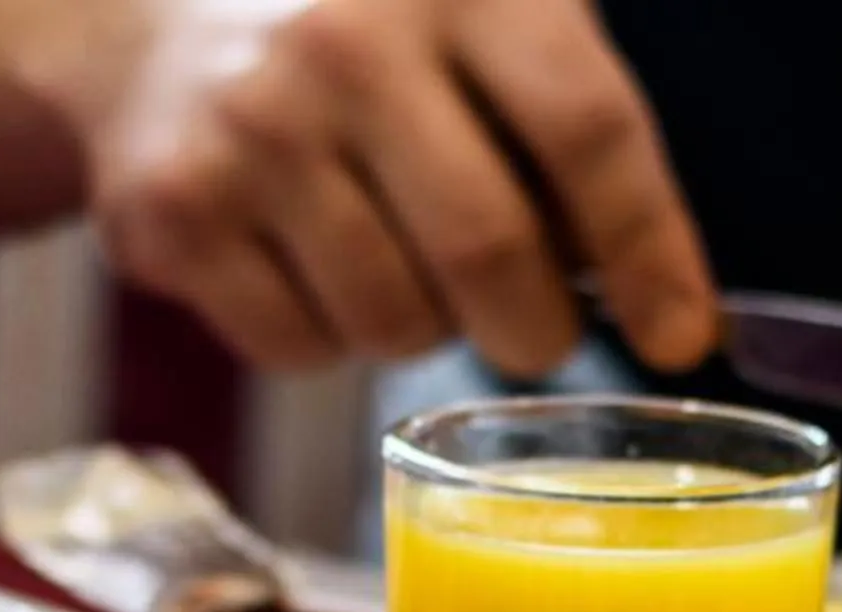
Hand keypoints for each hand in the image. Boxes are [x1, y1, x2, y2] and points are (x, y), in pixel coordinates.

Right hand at [65, 0, 716, 376]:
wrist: (159, 24)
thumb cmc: (371, 41)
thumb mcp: (487, 24)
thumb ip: (571, 131)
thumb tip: (666, 303)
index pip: (585, 127)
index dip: (649, 248)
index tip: (682, 337)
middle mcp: (348, 42)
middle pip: (490, 250)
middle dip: (534, 328)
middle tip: (534, 332)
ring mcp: (252, 126)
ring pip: (394, 322)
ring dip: (422, 333)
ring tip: (400, 268)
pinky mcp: (175, 211)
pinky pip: (300, 349)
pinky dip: (327, 342)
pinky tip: (309, 269)